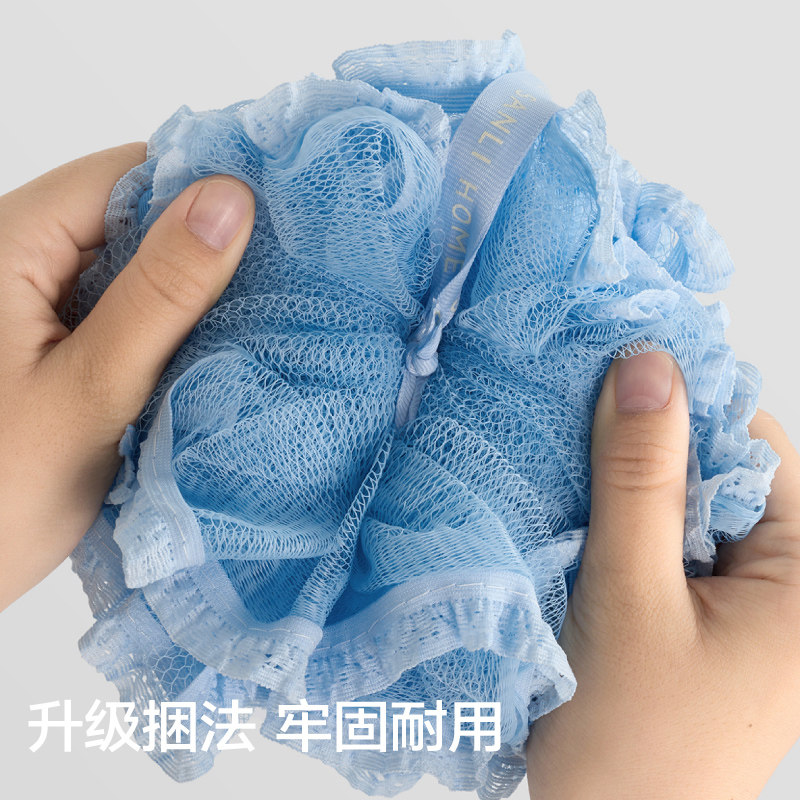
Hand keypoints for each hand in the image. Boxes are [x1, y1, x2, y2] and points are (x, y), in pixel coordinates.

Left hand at [0, 143, 254, 610]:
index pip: (125, 174)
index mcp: (7, 243)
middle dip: (205, 245)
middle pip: (131, 215)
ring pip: (134, 265)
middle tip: (287, 280)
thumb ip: (160, 294)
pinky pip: (125, 310)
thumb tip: (232, 199)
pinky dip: (171, 326)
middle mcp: (18, 258)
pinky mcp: (55, 344)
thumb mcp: (89, 390)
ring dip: (192, 292)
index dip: (205, 189)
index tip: (284, 223)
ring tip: (265, 314)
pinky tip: (216, 348)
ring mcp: (37, 304)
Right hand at [526, 350, 799, 798]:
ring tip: (562, 472)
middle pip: (718, 471)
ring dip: (625, 488)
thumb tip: (645, 365)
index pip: (754, 444)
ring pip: (684, 505)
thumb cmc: (629, 745)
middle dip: (645, 447)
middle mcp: (788, 585)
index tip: (607, 376)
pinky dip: (620, 525)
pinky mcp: (702, 616)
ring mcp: (745, 604)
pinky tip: (574, 521)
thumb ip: (639, 479)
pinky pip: (666, 543)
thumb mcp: (629, 597)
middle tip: (570, 426)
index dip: (683, 405)